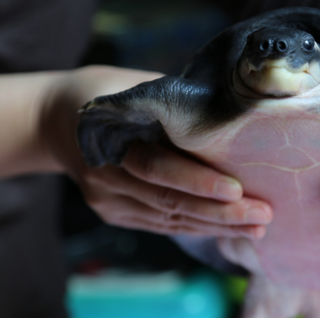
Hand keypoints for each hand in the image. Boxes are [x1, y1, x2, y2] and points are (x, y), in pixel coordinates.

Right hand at [40, 66, 271, 238]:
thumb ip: (172, 105)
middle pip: (168, 202)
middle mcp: (106, 177)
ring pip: (168, 220)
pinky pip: (161, 225)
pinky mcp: (115, 214)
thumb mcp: (135, 85)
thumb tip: (231, 117)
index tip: (237, 190)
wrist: (56, 119)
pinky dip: (196, 228)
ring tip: (257, 227)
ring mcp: (108, 201)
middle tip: (262, 215)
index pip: (157, 167)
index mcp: (109, 139)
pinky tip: (227, 229)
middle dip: (219, 213)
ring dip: (215, 226)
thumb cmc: (107, 92)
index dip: (197, 182)